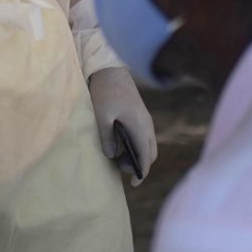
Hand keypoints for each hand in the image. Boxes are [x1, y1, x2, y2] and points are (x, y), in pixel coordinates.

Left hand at [88, 66, 156, 185]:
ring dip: (137, 155)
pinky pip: (143, 136)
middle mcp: (147, 125)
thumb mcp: (101, 116)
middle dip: (138, 165)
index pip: (146, 157)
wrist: (110, 68)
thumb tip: (111, 156)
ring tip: (117, 158)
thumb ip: (106, 138)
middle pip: (150, 154)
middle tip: (119, 168)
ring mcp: (145, 119)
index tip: (133, 183)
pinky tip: (120, 145)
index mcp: (140, 127)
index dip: (141, 172)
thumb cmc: (105, 91)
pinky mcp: (140, 115)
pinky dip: (136, 145)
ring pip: (148, 145)